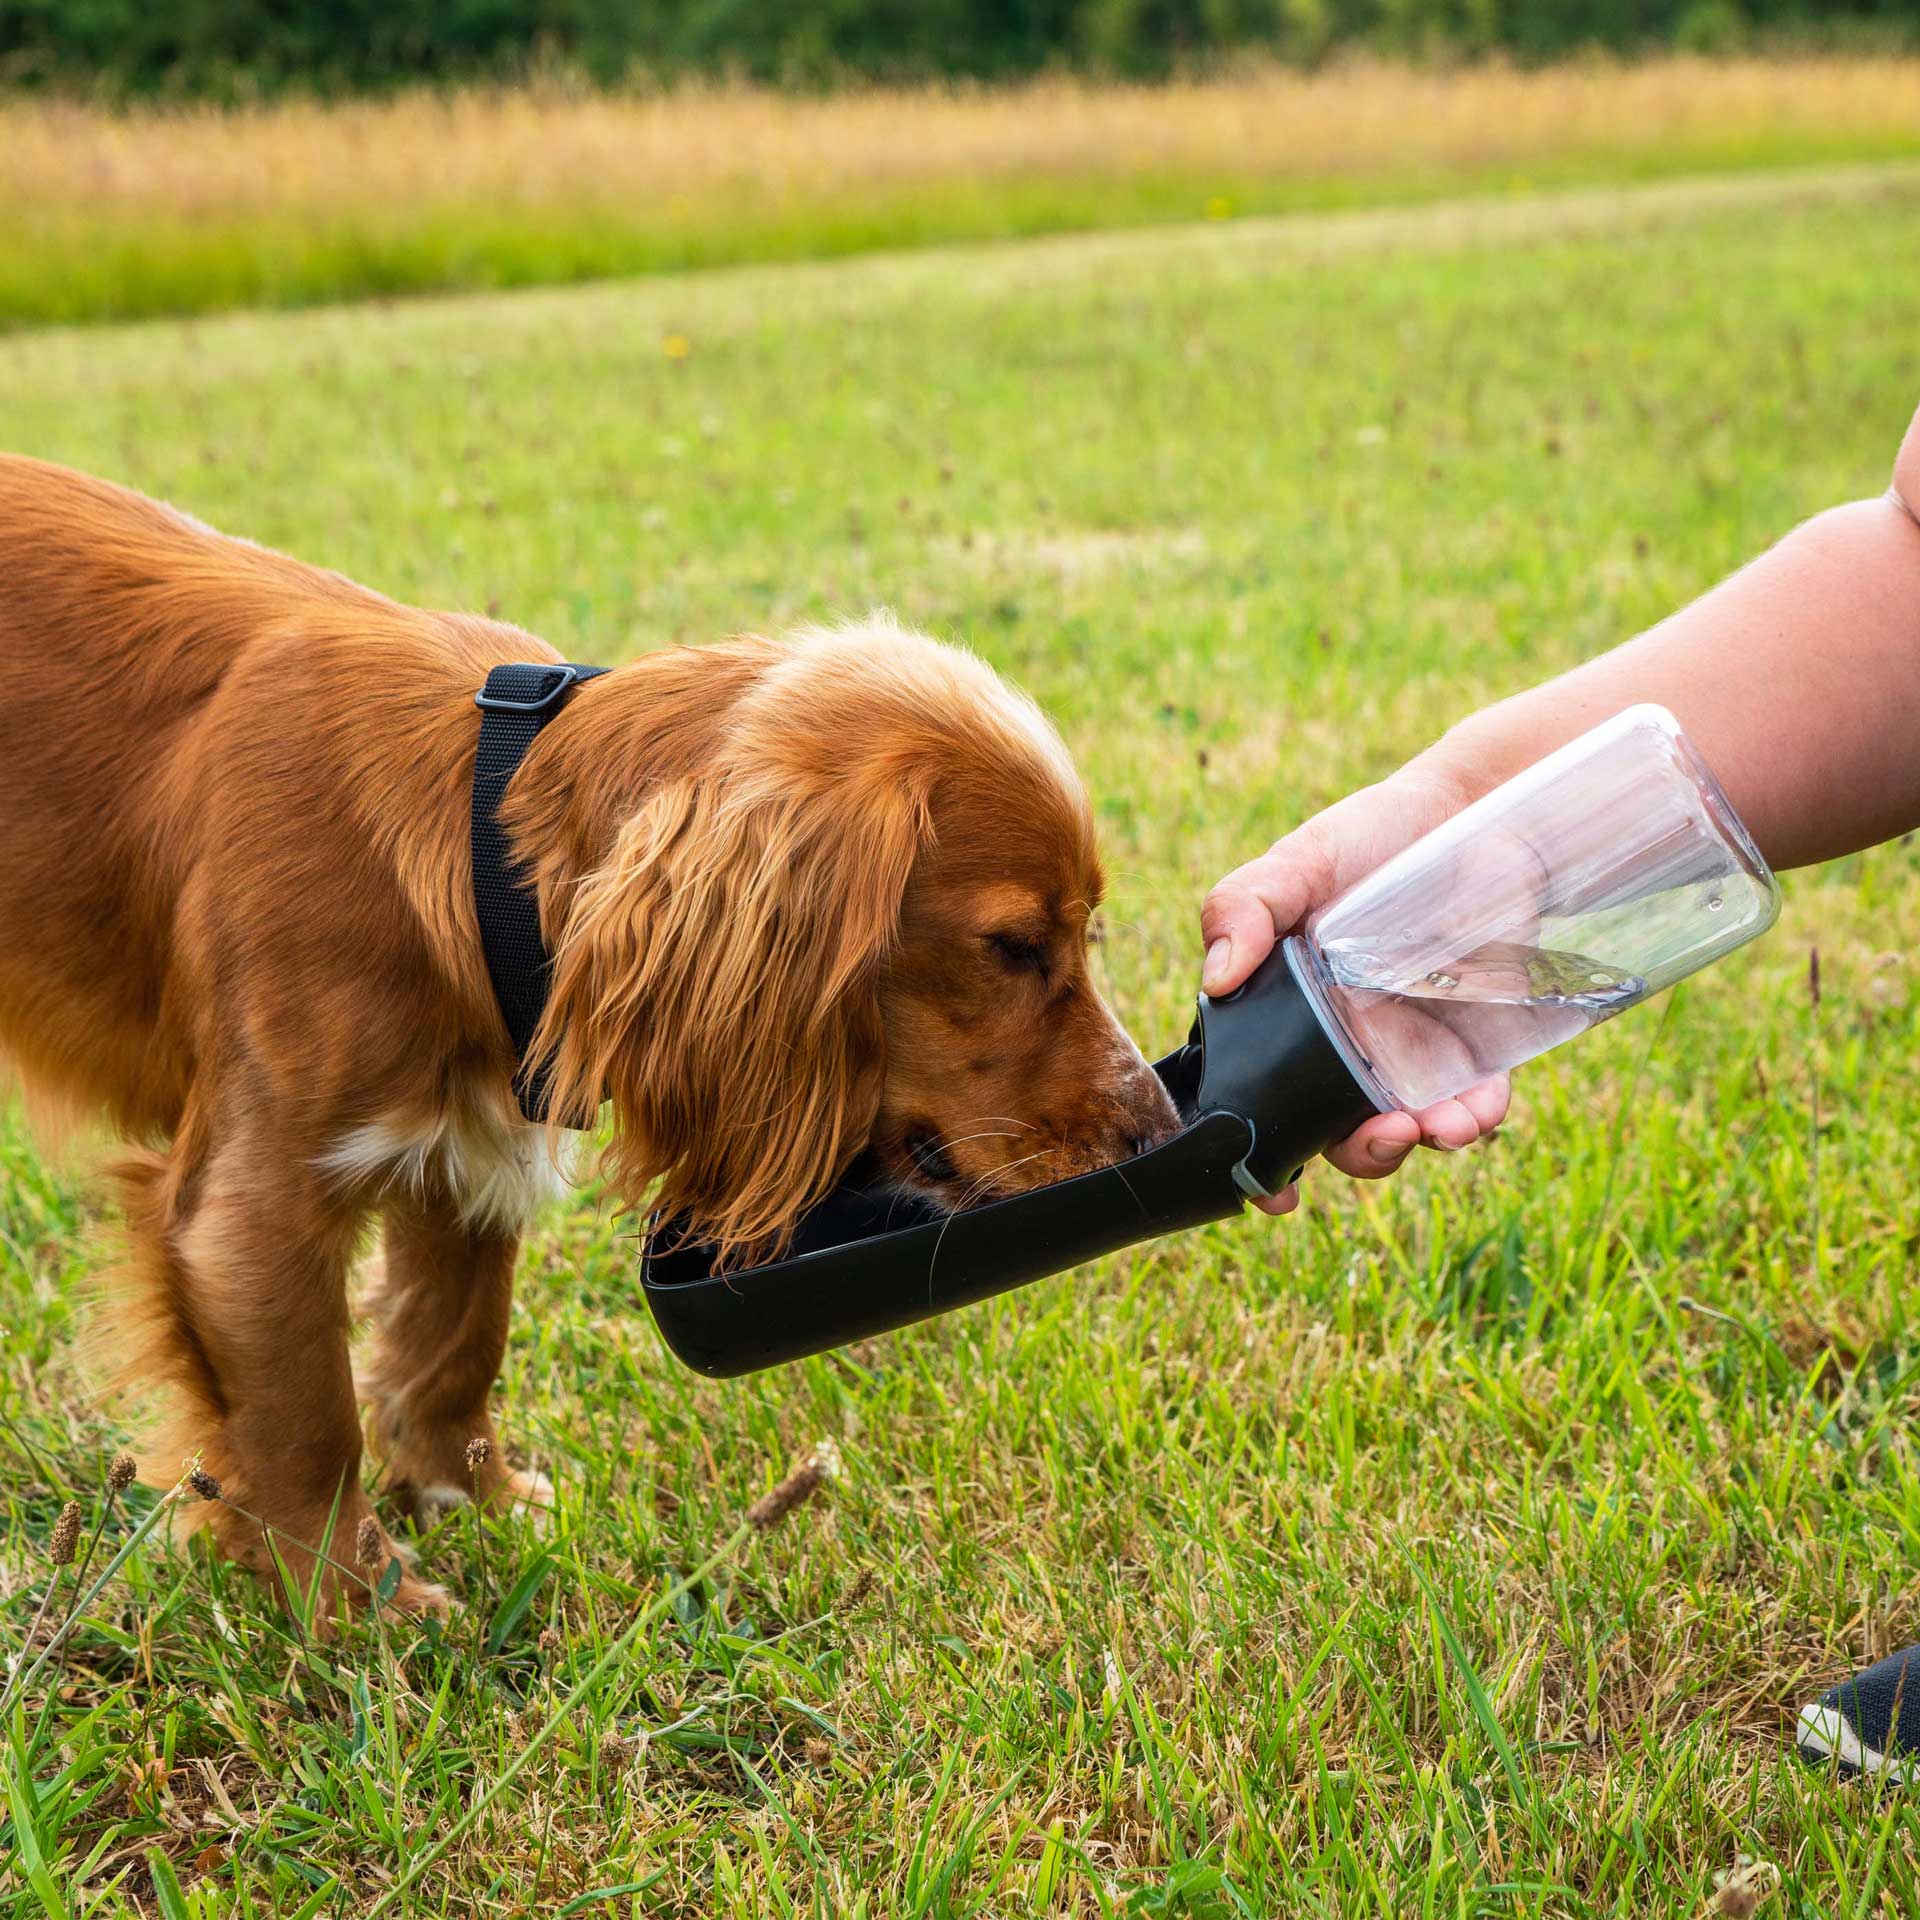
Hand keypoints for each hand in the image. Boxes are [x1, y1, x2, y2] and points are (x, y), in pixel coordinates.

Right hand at [1200, 766, 1510, 1214]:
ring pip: (1404, 1129)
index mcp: (1281, 1017)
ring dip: (1419, 1144)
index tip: (1274, 1191)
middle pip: (1335, 1133)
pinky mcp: (1471, 1048)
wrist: (1476, 813)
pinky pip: (1473, 1103)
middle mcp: (1339, 1047)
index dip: (1259, 1156)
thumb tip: (1217, 976)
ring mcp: (1407, 1052)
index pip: (1259, 1099)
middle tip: (1384, 1135)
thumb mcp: (1298, 862)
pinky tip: (1479, 1109)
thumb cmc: (1372, 835)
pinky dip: (1476, 1118)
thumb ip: (1243, 905)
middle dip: (1360, 1154)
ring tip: (1441, 1127)